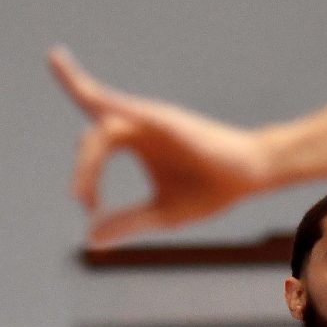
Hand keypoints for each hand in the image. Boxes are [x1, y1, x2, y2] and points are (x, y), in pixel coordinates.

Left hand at [47, 46, 270, 246]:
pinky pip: (124, 109)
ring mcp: (149, 118)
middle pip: (93, 139)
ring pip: (104, 129)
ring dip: (88, 161)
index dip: (85, 179)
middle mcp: (137, 123)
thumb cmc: (211, 190)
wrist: (250, 174)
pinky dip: (100, 101)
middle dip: (84, 172)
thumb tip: (91, 239)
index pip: (94, 151)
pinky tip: (76, 87)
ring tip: (82, 194)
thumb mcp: (163, 214)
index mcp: (135, 141)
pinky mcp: (162, 119)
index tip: (90, 209)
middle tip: (83, 202)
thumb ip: (128, 223)